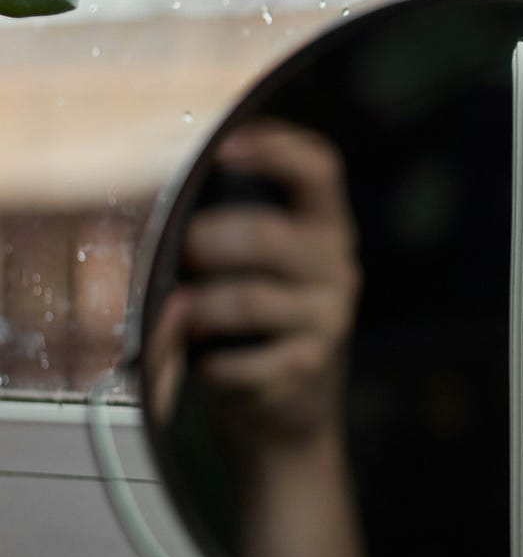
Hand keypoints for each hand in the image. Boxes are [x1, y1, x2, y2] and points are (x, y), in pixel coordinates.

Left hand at [178, 118, 359, 445]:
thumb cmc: (257, 322)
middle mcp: (336, 267)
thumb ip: (229, 229)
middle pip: (268, 235)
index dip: (277, 149)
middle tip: (178, 256)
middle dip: (206, 242)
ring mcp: (329, 318)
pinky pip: (244, 359)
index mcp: (324, 229)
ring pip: (248, 299)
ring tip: (182, 314)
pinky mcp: (309, 365)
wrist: (290, 410)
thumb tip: (152, 210)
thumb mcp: (255, 268)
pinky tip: (207, 363)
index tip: (225, 146)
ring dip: (199, 308)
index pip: (320, 170)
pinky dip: (212, 363)